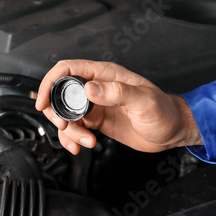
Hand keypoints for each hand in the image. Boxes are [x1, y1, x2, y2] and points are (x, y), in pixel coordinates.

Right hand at [35, 60, 201, 154]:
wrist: (173, 131)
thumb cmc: (164, 112)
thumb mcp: (142, 101)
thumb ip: (116, 92)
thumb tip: (89, 88)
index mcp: (106, 75)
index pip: (68, 69)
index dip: (50, 83)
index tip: (42, 101)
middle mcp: (98, 88)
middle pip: (60, 94)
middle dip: (56, 113)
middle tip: (66, 127)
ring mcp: (96, 105)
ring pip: (66, 115)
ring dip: (68, 131)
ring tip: (85, 141)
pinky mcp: (97, 121)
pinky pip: (75, 128)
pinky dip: (73, 139)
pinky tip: (82, 146)